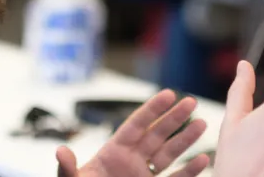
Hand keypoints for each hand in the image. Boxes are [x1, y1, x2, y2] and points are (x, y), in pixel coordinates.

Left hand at [56, 90, 209, 176]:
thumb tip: (60, 151)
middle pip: (156, 135)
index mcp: (114, 152)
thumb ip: (68, 168)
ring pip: (169, 154)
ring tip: (202, 123)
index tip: (168, 94)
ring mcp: (144, 176)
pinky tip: (203, 159)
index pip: (136, 125)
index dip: (152, 109)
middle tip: (191, 100)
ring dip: (185, 140)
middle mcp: (132, 160)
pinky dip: (189, 171)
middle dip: (174, 118)